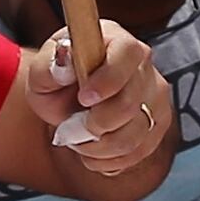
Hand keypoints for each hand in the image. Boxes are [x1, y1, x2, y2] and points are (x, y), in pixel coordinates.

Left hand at [29, 18, 170, 178]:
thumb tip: (65, 59)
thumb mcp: (42, 72)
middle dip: (95, 124)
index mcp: (116, 40)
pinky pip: (139, 152)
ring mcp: (155, 96)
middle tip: (71, 128)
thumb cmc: (56, 80)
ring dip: (99, 147)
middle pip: (130, 103)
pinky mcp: (157, 123)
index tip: (83, 98)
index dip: (108, 80)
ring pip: (136, 134)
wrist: (67, 100)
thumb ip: (50, 65)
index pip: (127, 54)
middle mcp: (144, 66)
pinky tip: (92, 152)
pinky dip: (110, 160)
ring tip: (78, 142)